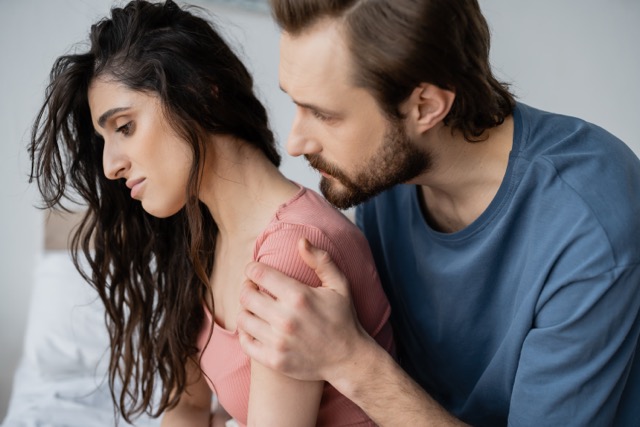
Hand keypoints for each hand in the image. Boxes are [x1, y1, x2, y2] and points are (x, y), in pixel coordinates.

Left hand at [237, 238, 365, 381]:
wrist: (348, 359)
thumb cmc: (343, 318)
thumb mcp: (339, 285)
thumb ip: (321, 260)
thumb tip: (300, 240)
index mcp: (299, 296)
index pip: (258, 274)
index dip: (252, 269)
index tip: (254, 270)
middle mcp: (285, 319)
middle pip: (246, 295)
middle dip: (246, 287)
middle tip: (253, 288)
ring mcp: (278, 341)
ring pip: (243, 318)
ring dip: (246, 310)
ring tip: (256, 308)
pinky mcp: (274, 360)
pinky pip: (245, 342)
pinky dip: (246, 333)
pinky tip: (256, 328)